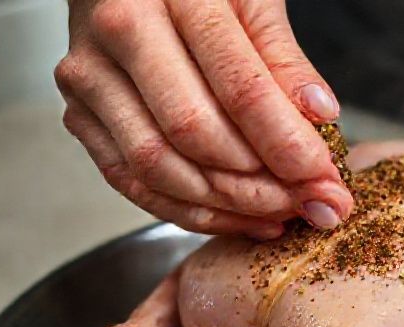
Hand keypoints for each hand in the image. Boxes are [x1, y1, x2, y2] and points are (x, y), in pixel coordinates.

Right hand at [54, 0, 351, 237]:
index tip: (324, 178)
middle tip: (308, 203)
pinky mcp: (79, 116)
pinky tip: (238, 217)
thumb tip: (318, 117)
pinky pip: (132, 183)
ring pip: (158, 168)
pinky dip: (190, 212)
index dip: (285, 143)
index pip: (238, 86)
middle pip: (193, 133)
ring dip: (227, 205)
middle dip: (260, 183)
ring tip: (279, 214)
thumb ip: (284, 60)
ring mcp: (90, 78)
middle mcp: (118, 32)